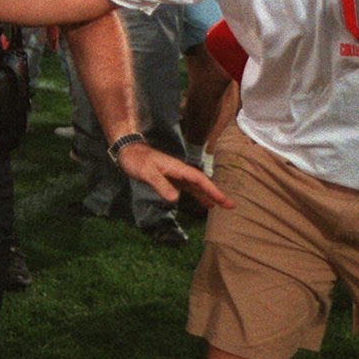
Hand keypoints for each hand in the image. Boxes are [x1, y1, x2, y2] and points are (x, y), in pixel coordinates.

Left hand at [113, 142, 232, 209]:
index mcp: (177, 168)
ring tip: (221, 207)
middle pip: (202, 183)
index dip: (212, 190)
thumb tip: (175, 199)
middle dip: (216, 194)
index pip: (199, 180)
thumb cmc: (136, 160)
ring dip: (208, 195)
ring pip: (196, 187)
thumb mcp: (146, 172)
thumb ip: (160, 184)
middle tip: (231, 206)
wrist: (127, 152)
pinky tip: (203, 202)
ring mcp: (176, 175)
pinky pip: (189, 189)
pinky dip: (197, 195)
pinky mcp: (171, 179)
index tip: (223, 200)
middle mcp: (180, 171)